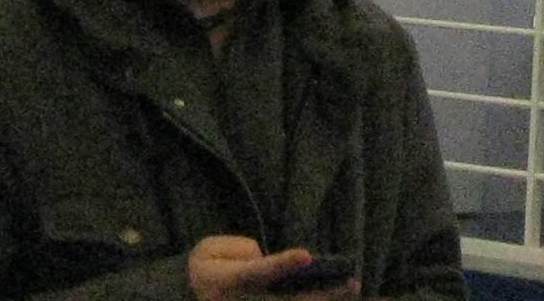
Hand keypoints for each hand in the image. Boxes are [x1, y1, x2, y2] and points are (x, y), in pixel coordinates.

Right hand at [189, 239, 358, 300]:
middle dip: (321, 293)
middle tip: (352, 283)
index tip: (306, 256)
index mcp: (230, 283)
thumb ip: (239, 248)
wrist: (190, 297)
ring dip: (322, 299)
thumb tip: (264, 258)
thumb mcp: (208, 249)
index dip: (283, 265)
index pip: (260, 273)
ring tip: (351, 288)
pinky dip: (311, 299)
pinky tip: (334, 295)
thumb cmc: (203, 268)